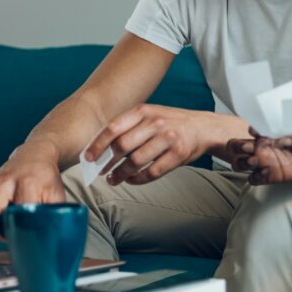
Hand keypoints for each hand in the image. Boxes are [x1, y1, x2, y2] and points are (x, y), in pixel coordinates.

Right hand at [0, 139, 65, 240]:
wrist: (35, 155)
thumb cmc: (46, 178)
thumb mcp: (56, 195)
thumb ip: (52, 214)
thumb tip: (49, 234)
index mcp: (27, 183)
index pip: (17, 210)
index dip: (17, 227)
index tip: (21, 235)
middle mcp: (6, 181)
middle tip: (5, 236)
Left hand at [87, 104, 210, 185]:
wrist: (203, 127)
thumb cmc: (171, 123)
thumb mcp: (150, 115)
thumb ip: (129, 126)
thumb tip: (100, 147)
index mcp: (144, 111)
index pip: (113, 127)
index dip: (97, 144)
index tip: (87, 158)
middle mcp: (155, 123)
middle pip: (122, 146)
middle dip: (107, 162)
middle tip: (100, 171)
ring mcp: (168, 138)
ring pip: (136, 162)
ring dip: (120, 174)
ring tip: (113, 179)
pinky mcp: (178, 154)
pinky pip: (152, 172)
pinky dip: (138, 179)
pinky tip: (131, 180)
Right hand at [227, 128, 291, 184]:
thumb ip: (291, 125)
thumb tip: (282, 123)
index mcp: (267, 133)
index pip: (250, 130)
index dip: (250, 131)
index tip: (256, 132)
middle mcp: (262, 147)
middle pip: (236, 147)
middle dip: (239, 147)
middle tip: (251, 148)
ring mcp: (264, 162)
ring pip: (240, 163)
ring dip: (243, 162)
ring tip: (257, 161)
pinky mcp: (270, 176)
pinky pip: (253, 179)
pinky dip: (255, 177)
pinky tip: (266, 172)